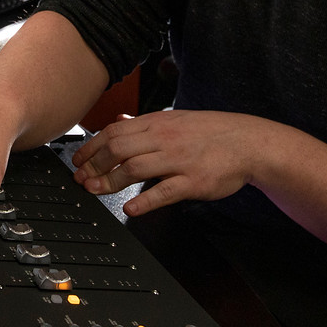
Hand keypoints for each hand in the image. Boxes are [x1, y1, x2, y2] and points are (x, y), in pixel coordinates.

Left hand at [71, 108, 266, 216]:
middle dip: (94, 166)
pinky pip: (165, 191)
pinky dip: (144, 201)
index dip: (91, 147)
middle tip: (81, 179)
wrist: (249, 142)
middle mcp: (165, 139)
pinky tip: (130, 208)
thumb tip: (117, 121)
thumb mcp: (175, 118)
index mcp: (158, 122)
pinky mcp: (194, 181)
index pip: (114, 132)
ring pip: (135, 168)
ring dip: (110, 181)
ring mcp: (179, 160)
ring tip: (95, 191)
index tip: (78, 161)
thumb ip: (143, 123)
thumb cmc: (211, 132)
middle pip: (118, 149)